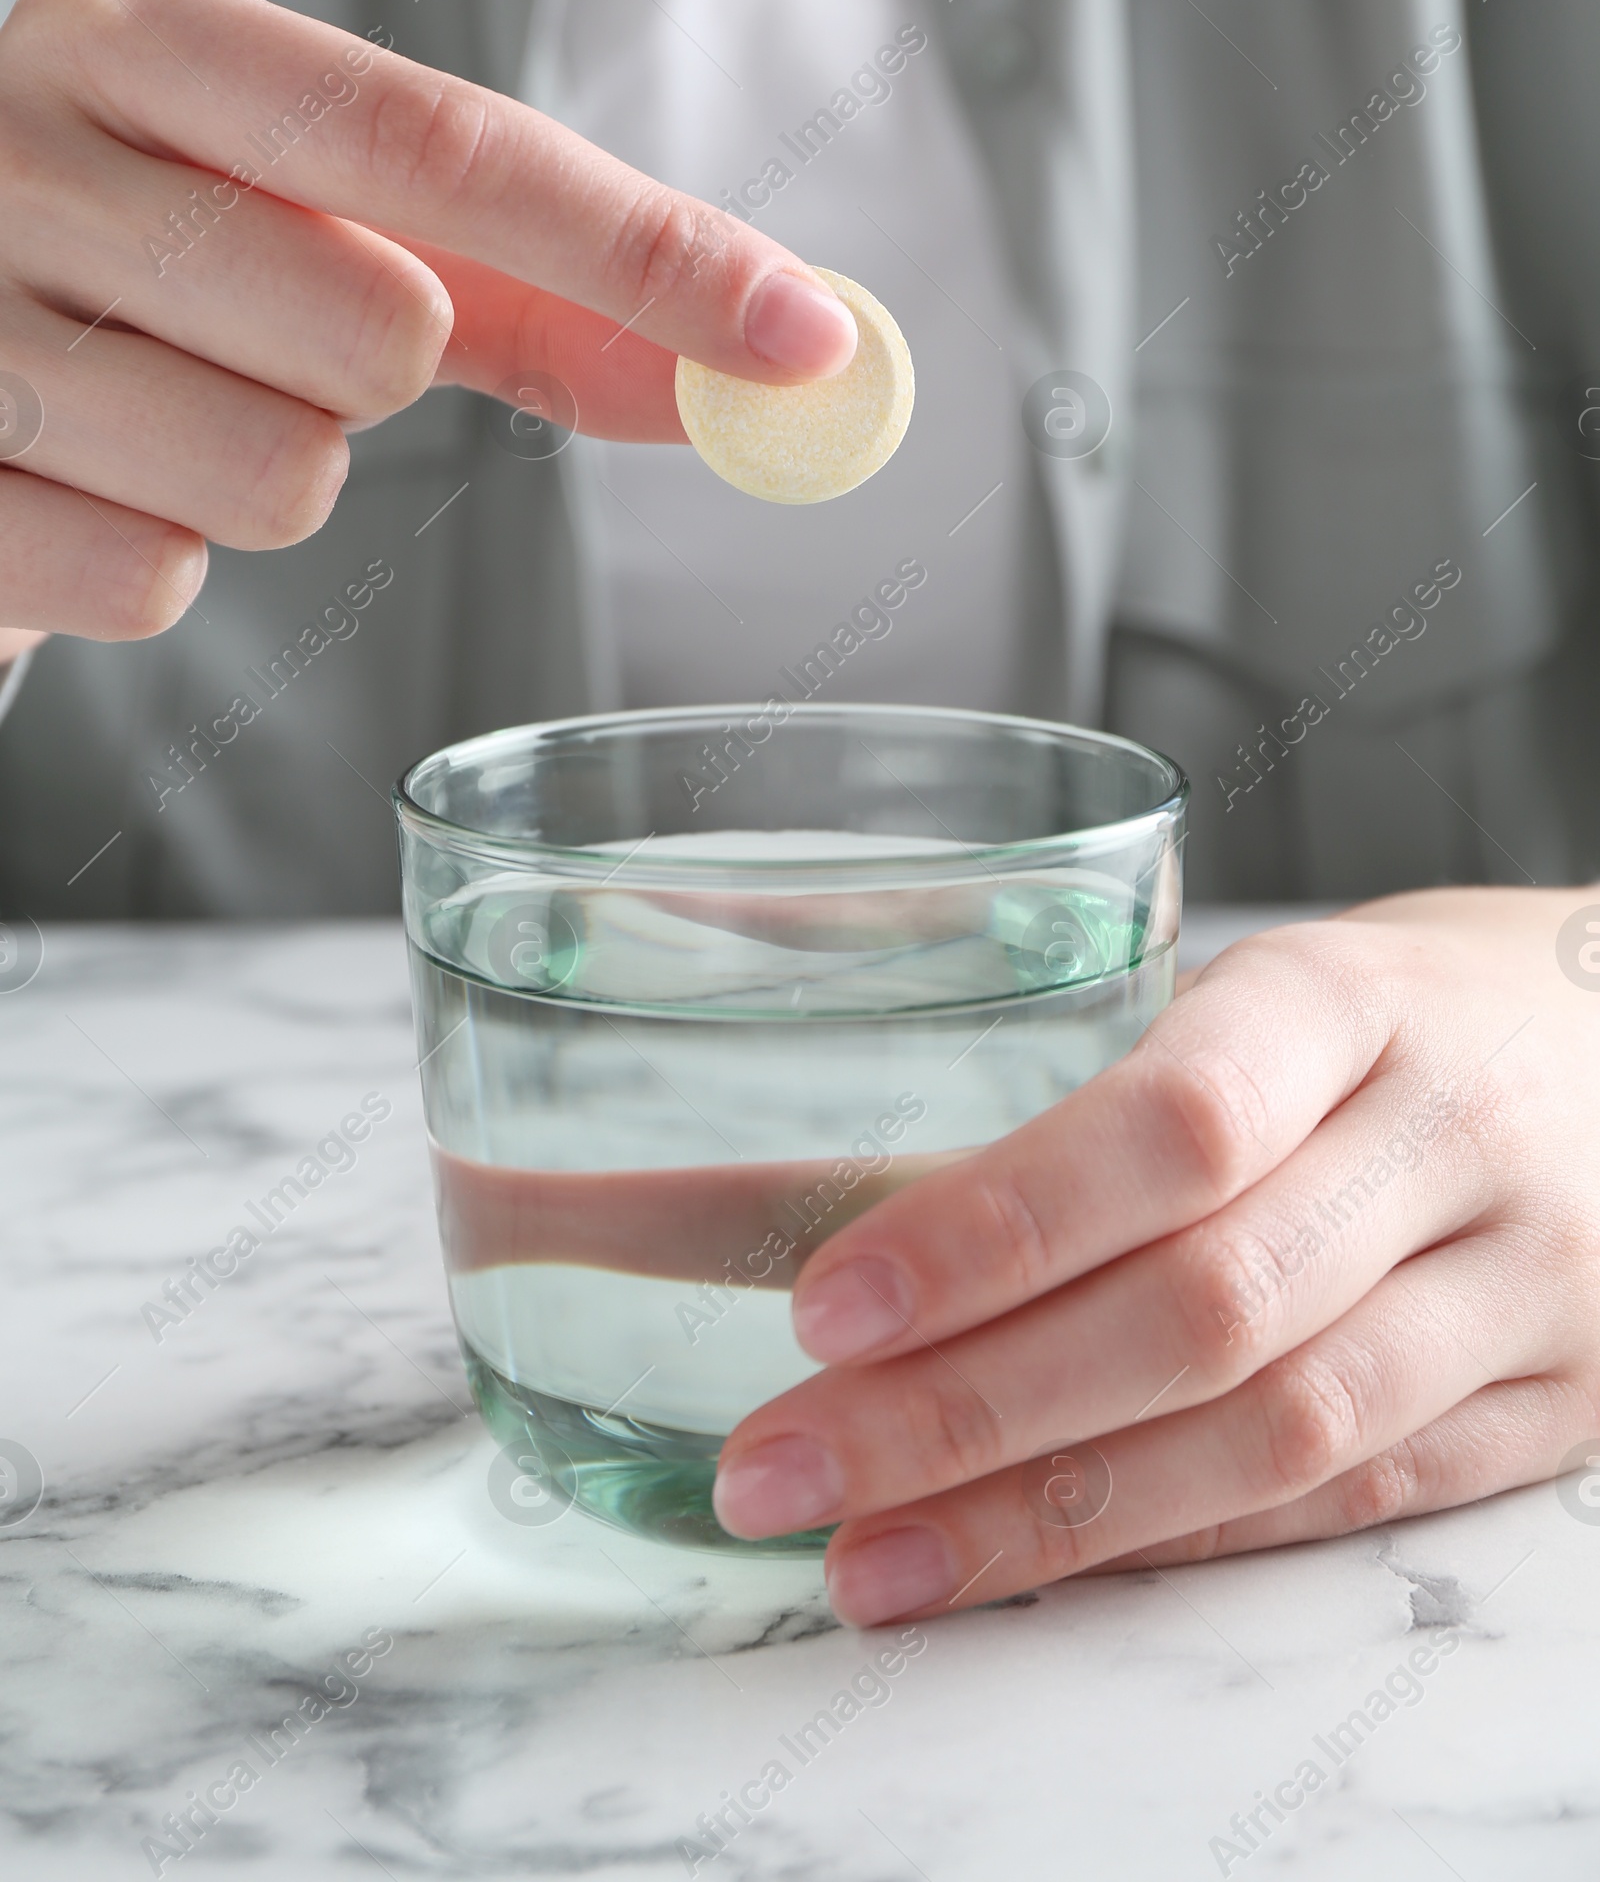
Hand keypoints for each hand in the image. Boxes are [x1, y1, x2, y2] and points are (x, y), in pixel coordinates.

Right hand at [0, 0, 853, 652]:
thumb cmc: (145, 286)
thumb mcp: (321, 233)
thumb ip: (542, 289)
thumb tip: (778, 358)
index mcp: (142, 42)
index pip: (446, 140)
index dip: (646, 250)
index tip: (805, 339)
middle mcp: (18, 145)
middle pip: (379, 327)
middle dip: (377, 376)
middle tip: (265, 346)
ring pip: (278, 476)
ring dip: (264, 479)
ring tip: (159, 417)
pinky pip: (151, 581)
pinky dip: (154, 562)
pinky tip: (82, 494)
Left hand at [712, 888, 1599, 1622]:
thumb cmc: (1391, 1018)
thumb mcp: (1262, 996)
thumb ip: (1085, 1103)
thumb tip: (803, 1215)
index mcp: (1348, 999)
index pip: (1173, 1124)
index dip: (1000, 1228)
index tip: (824, 1306)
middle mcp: (1446, 1141)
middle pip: (1206, 1307)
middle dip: (969, 1409)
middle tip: (779, 1469)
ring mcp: (1520, 1288)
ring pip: (1276, 1434)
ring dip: (1047, 1515)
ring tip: (865, 1560)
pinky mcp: (1549, 1408)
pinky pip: (1346, 1499)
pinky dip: (1172, 1543)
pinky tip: (1024, 1567)